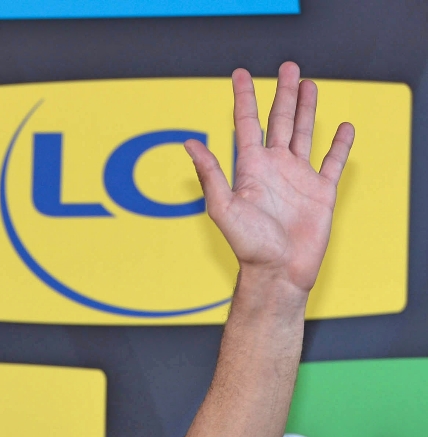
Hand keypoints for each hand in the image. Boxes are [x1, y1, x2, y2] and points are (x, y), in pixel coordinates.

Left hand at [185, 62, 354, 296]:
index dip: (244, 98)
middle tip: (288, 67)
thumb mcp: (223, 207)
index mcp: (250, 168)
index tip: (241, 74)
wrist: (278, 272)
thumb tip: (189, 144)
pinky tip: (343, 127)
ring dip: (307, 109)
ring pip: (304, 134)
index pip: (247, 123)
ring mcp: (298, 178)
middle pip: (279, 121)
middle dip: (284, 94)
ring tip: (309, 84)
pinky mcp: (321, 192)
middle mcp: (274, 168)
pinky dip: (339, 144)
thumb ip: (210, 174)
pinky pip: (332, 162)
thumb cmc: (247, 245)